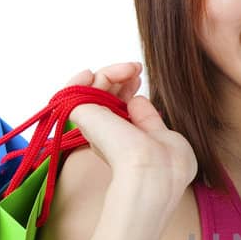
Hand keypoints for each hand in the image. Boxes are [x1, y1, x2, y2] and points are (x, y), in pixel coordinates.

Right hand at [63, 62, 197, 202]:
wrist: (155, 171)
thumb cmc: (169, 165)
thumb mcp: (165, 137)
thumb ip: (148, 119)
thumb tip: (136, 100)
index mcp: (125, 142)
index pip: (117, 109)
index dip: (126, 88)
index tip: (139, 77)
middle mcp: (107, 136)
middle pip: (103, 98)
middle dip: (119, 77)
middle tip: (136, 68)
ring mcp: (94, 127)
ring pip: (89, 92)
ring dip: (108, 73)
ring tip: (128, 68)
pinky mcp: (82, 118)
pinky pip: (71, 94)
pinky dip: (77, 81)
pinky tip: (89, 73)